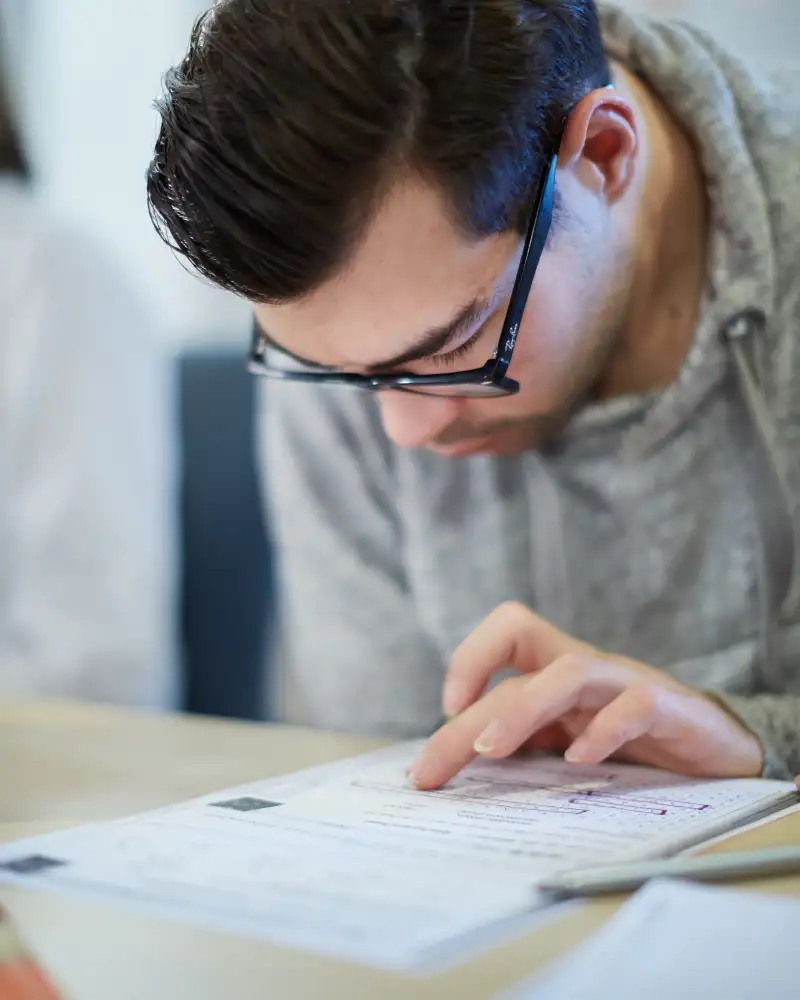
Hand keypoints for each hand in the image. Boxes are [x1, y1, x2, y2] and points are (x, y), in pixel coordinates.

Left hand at [410, 603, 763, 788]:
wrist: (715, 746)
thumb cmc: (630, 736)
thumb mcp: (566, 735)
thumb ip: (522, 739)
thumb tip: (449, 765)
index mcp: (559, 669)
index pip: (513, 630)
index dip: (473, 655)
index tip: (448, 708)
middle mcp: (587, 669)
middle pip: (524, 674)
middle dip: (472, 720)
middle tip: (433, 769)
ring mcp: (625, 683)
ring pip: (571, 673)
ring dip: (523, 710)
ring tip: (491, 750)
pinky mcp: (668, 708)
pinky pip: (634, 705)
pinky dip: (604, 729)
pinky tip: (579, 761)